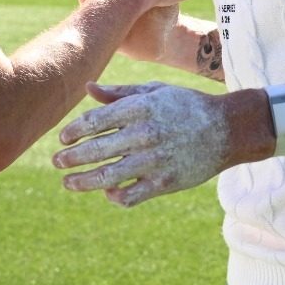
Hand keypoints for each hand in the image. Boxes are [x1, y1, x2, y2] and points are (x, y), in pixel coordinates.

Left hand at [52, 81, 232, 206]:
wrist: (227, 129)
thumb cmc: (186, 106)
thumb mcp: (154, 91)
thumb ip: (119, 93)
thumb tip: (87, 87)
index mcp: (140, 109)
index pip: (95, 121)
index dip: (74, 132)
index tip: (63, 139)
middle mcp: (144, 134)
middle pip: (96, 150)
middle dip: (71, 159)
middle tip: (57, 162)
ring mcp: (155, 161)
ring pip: (108, 177)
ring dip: (82, 182)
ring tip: (68, 182)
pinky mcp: (165, 183)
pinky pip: (131, 196)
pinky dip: (114, 197)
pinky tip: (106, 192)